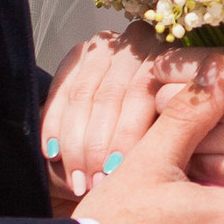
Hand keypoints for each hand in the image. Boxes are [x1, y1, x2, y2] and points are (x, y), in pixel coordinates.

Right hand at [41, 24, 169, 199]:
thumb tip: (165, 147)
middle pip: (111, 94)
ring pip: (84, 94)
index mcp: (171, 58)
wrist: (127, 128)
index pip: (142, 92)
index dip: (127, 134)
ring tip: (78, 181)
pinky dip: (54, 125)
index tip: (116, 168)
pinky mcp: (79, 54)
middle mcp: (141, 41)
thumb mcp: (167, 146)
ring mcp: (109, 45)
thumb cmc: (155, 153)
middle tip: (94, 182)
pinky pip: (60, 90)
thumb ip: (170, 135)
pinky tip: (53, 154)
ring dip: (76, 142)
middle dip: (99, 143)